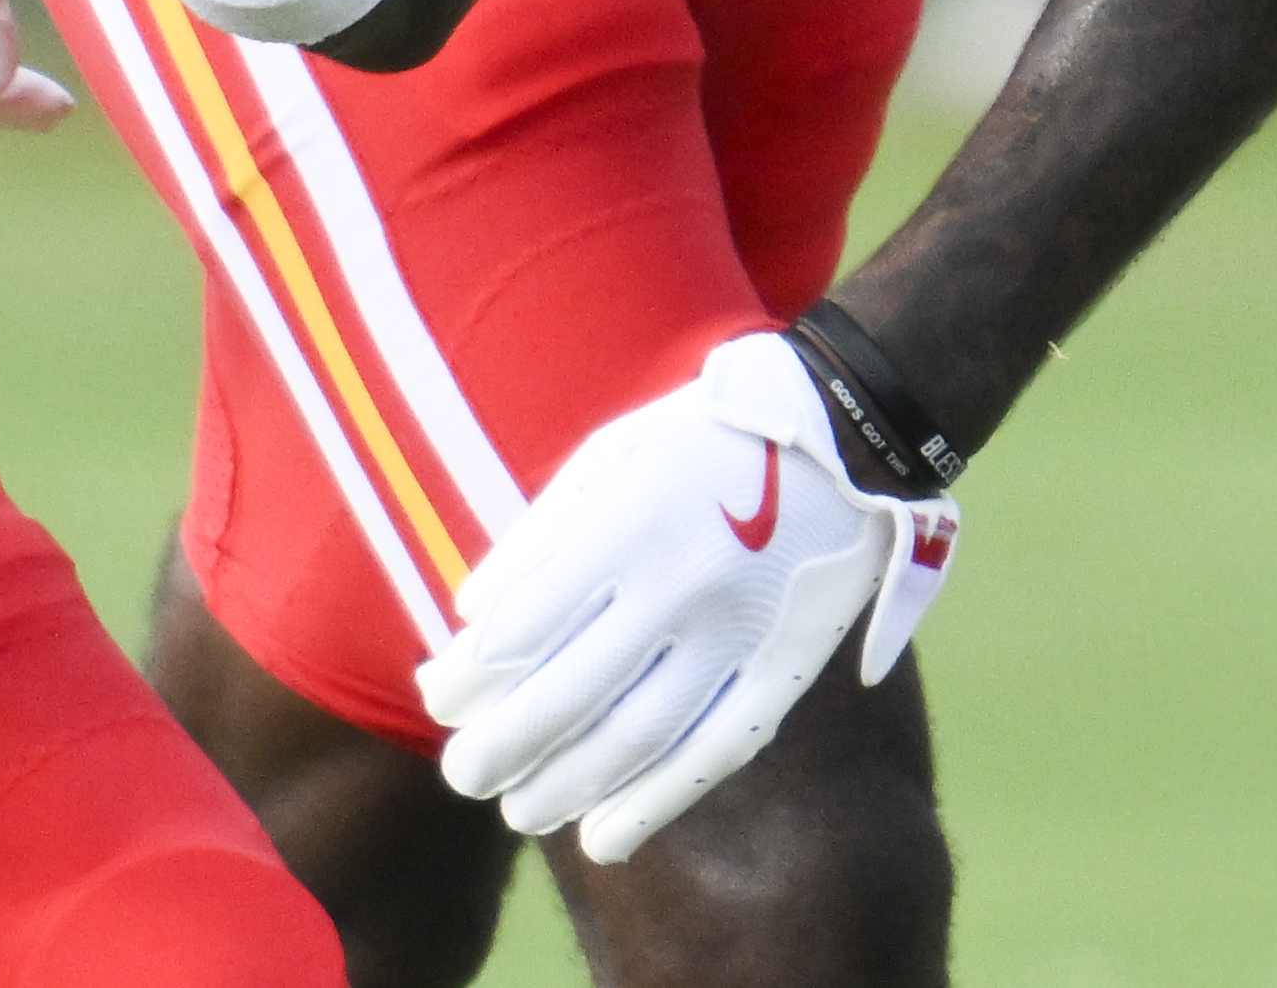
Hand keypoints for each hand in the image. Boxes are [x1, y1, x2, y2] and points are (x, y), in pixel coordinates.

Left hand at [416, 331, 957, 862]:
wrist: (840, 439)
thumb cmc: (699, 440)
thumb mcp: (608, 457)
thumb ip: (539, 538)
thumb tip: (469, 619)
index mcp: (628, 523)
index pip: (525, 624)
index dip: (470, 674)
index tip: (435, 697)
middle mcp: (680, 585)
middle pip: (573, 692)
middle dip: (504, 746)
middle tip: (459, 776)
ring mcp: (738, 635)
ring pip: (639, 735)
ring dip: (568, 786)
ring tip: (517, 812)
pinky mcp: (784, 670)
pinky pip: (715, 752)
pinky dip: (656, 803)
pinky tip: (602, 838)